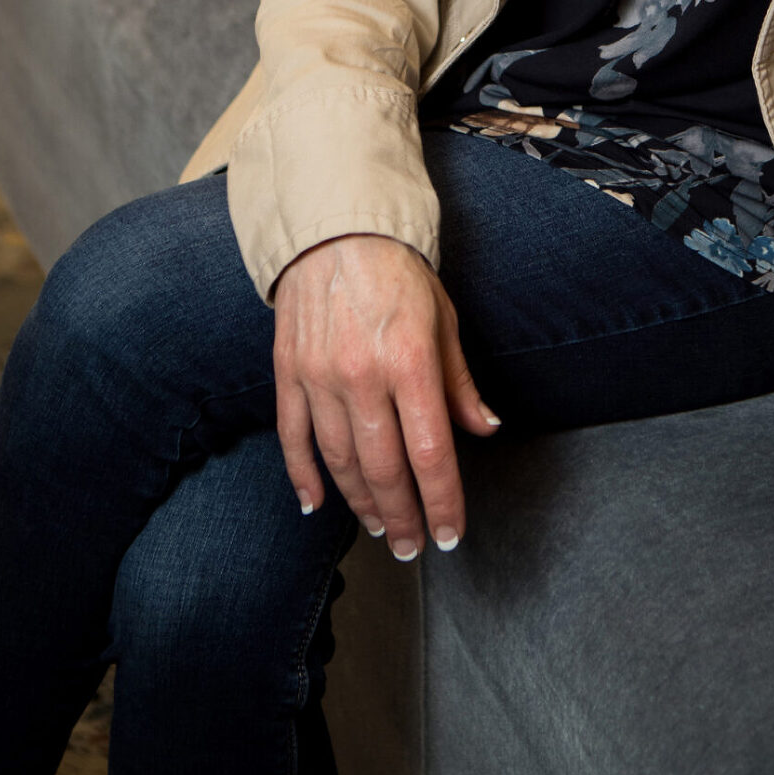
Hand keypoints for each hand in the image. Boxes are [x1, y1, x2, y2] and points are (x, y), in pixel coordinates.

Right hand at [274, 233, 498, 560]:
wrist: (335, 229)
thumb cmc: (399, 271)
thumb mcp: (443, 318)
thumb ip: (460, 381)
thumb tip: (485, 428)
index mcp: (409, 360)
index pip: (431, 452)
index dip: (442, 502)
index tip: (450, 533)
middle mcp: (362, 375)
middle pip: (384, 469)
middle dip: (402, 516)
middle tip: (412, 545)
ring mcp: (319, 377)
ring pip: (340, 461)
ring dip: (361, 503)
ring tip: (379, 527)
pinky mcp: (288, 373)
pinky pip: (293, 438)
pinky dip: (304, 477)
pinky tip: (316, 504)